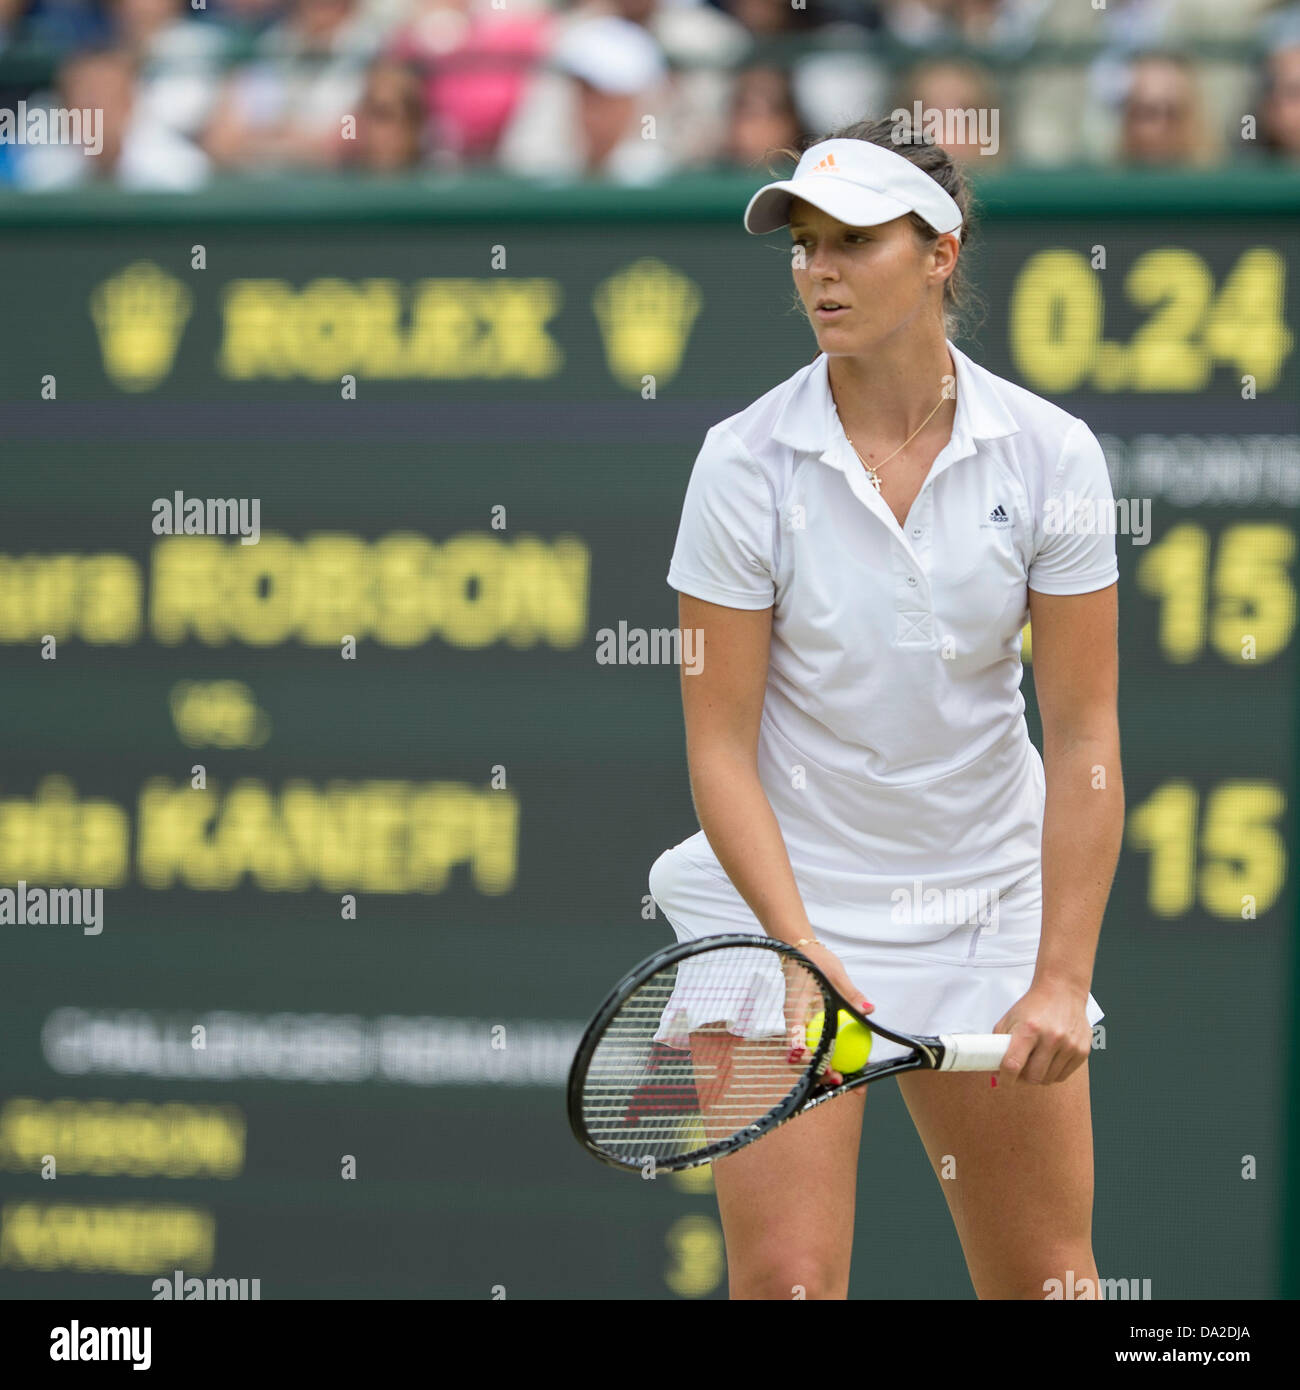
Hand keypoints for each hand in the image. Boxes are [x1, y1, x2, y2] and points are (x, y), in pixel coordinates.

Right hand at [788, 940, 872, 1088]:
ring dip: (829, 1067)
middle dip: (821, 1073)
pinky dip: (834, 1053)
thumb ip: (850, 994)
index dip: (811, 1061)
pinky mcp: (810, 1024)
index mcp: (795, 1012)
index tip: (828, 1070)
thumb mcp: (834, 974)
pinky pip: (820, 1042)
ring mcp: (802, 1025)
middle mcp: (796, 1023)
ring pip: (813, 1053)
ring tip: (852, 1079)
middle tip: (843, 1083)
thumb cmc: (813, 959)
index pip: (797, 1044)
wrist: (799, 950)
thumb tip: (868, 1010)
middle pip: (804, 1056)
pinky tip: (853, 1060)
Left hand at [993, 981, 1092, 1085]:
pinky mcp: (1082, 1051)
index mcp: (1029, 1029)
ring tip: (1035, 1061)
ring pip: (1048, 1079)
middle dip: (1023, 1078)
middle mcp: (1052, 1038)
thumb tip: (995, 1073)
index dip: (1005, 1078)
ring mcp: (1069, 1045)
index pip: (1013, 1064)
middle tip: (1020, 1070)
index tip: (1003, 1081)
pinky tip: (1049, 1059)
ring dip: (1039, 1075)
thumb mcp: (1010, 1019)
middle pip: (1033, 1077)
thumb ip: (999, 1045)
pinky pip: (1063, 1076)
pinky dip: (1053, 1073)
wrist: (1062, 991)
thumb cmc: (1033, 1005)